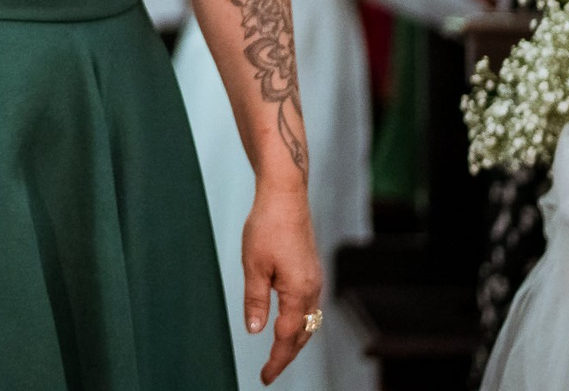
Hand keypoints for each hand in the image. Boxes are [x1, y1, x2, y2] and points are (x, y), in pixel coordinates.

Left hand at [241, 184, 324, 385]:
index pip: (287, 337)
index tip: (265, 377)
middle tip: (269, 373)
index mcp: (298, 291)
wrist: (286, 196)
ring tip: (278, 356)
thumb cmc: (267, 226)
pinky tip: (288, 324)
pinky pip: (309, 307)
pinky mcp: (312, 272)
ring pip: (309, 322)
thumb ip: (256, 300)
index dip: (276, 360)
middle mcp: (313, 290)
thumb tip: (256, 331)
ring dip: (294, 341)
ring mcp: (315, 281)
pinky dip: (299, 323)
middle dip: (286, 356)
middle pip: (303, 335)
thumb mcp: (253, 265)